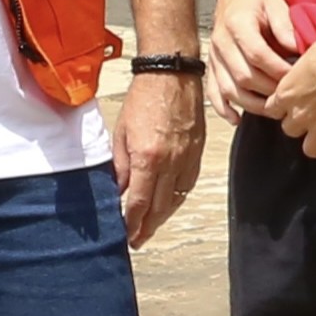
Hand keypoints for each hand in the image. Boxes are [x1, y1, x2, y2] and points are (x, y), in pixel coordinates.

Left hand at [113, 68, 200, 245]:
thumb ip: (120, 166)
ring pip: (176, 199)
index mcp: (148, 157)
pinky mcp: (197, 152)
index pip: (140, 202)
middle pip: (160, 207)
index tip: (126, 236)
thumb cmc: (142, 98)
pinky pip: (187, 184)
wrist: (172, 74)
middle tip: (136, 241)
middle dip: (147, 227)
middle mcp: (171, 162)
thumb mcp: (120, 133)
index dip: (132, 223)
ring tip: (150, 228)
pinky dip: (177, 199)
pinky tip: (168, 204)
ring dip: (162, 217)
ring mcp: (188, 158)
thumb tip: (117, 191)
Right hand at [203, 0, 303, 120]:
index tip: (297, 79)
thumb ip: (286, 27)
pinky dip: (223, 107)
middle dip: (268, 90)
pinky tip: (236, 119)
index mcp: (237, 24)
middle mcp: (221, 41)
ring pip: (228, 88)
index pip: (257, 55)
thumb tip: (299, 51)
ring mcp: (214, 55)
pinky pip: (213, 90)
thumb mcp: (276, 3)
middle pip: (243, 75)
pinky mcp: (212, 64)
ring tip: (272, 110)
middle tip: (290, 97)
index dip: (278, 70)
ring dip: (250, 103)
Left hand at [258, 16, 315, 159]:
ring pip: (310, 150)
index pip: (272, 112)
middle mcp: (298, 115)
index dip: (283, 109)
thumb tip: (301, 79)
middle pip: (290, 131)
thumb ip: (297, 77)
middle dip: (300, 125)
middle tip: (313, 116)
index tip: (293, 105)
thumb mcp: (302, 61)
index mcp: (285, 95)